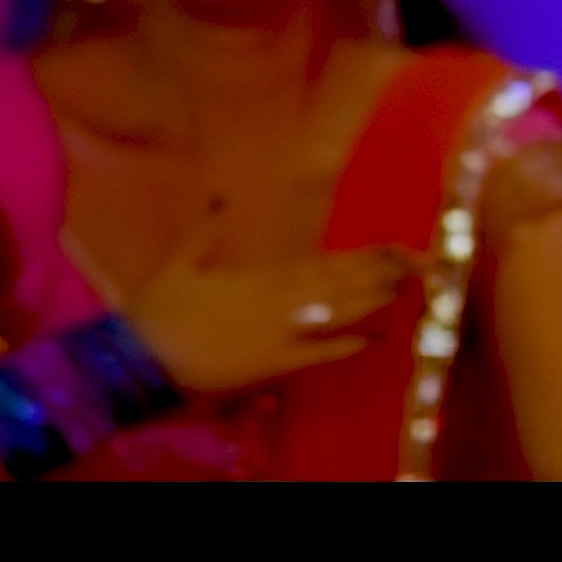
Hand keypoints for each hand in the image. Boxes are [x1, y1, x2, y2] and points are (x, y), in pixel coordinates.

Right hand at [122, 204, 419, 396]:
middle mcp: (279, 297)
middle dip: (383, 273)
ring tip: (407, 292)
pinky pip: (317, 353)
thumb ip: (207, 231)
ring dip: (374, 302)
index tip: (396, 247)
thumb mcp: (181, 262)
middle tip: (422, 266)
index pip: (325, 261)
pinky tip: (372, 339)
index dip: (363, 256)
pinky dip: (344, 345)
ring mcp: (279, 329)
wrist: (138, 353)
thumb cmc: (157, 308)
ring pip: (338, 312)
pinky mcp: (271, 362)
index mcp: (262, 274)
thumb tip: (222, 199)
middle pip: (342, 282)